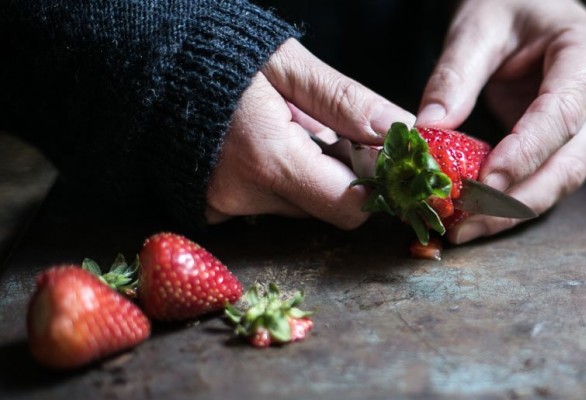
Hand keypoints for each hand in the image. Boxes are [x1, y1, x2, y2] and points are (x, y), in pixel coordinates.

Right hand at [205, 39, 414, 228]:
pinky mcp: (207, 208)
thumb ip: (344, 101)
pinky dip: (276, 178)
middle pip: (326, 205)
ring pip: (298, 204)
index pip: (351, 206)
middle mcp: (245, 196)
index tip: (374, 150)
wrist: (136, 60)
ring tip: (285, 127)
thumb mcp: (286, 64)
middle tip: (325, 127)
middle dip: (340, 171)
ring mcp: (222, 206)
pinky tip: (260, 143)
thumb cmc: (214, 54)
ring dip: (308, 172)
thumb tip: (399, 129)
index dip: (374, 183)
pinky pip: (264, 203)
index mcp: (270, 159)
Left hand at [415, 0, 585, 243]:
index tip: (484, 184)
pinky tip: (478, 217)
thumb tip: (429, 128)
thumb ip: (455, 75)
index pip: (562, 115)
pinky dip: (515, 201)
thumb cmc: (509, 4)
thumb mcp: (477, 25)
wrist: (532, 5)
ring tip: (464, 228)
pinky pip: (550, 178)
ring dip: (514, 210)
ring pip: (563, 180)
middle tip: (465, 224)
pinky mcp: (581, 142)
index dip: (525, 155)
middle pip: (571, 162)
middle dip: (517, 200)